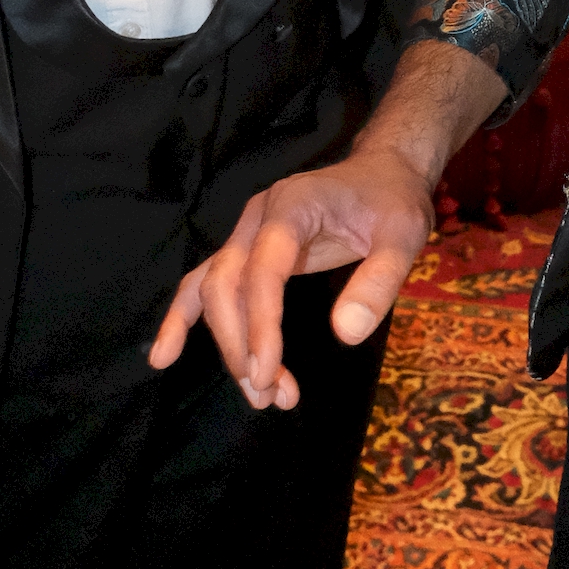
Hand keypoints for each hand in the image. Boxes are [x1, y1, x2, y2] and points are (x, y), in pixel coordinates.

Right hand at [150, 142, 436, 408]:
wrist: (383, 172)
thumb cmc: (393, 201)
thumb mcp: (403, 236)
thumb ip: (379, 281)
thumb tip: (345, 334)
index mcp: (291, 207)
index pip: (262, 271)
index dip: (260, 325)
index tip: (268, 372)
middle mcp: (257, 219)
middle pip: (226, 285)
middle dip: (240, 344)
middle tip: (270, 395)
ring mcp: (247, 234)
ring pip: (213, 291)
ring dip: (228, 345)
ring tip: (260, 396)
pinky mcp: (247, 252)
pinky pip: (205, 285)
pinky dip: (183, 319)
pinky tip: (165, 356)